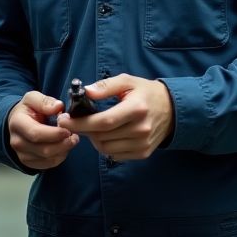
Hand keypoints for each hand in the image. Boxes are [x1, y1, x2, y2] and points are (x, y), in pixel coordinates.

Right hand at [7, 91, 78, 169]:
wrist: (18, 121)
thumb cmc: (28, 109)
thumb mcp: (33, 98)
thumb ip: (45, 101)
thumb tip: (58, 107)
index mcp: (17, 123)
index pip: (36, 134)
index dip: (55, 134)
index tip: (68, 130)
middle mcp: (17, 141)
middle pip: (44, 150)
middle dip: (63, 144)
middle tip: (75, 136)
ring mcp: (22, 154)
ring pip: (48, 159)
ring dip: (63, 151)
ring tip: (71, 140)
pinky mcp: (28, 163)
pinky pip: (48, 165)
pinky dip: (60, 157)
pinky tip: (64, 147)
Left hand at [58, 75, 173, 160]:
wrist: (172, 110)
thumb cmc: (146, 92)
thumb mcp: (127, 81)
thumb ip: (106, 86)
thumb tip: (86, 92)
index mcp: (136, 109)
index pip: (103, 121)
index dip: (81, 123)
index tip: (64, 119)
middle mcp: (141, 129)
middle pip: (102, 136)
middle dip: (82, 130)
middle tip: (73, 121)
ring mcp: (142, 144)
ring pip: (106, 148)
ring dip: (93, 139)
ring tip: (91, 127)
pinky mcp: (143, 153)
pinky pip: (115, 155)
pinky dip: (105, 146)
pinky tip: (105, 134)